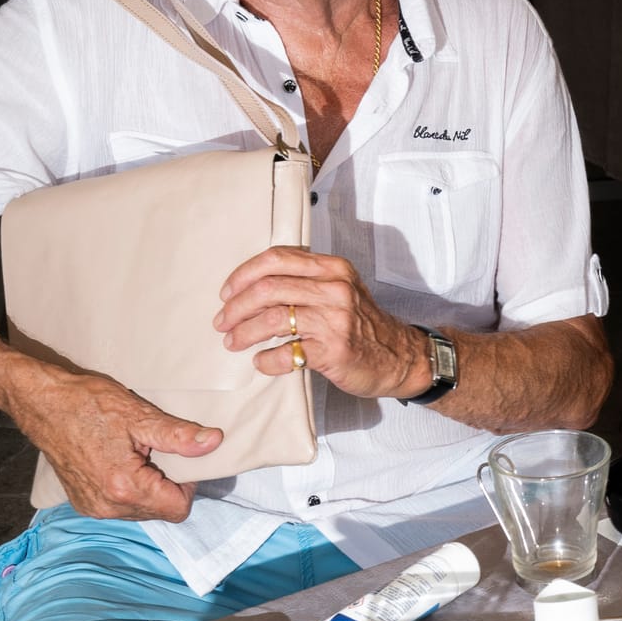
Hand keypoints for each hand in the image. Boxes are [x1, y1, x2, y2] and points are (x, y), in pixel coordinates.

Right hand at [13, 364, 221, 521]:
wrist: (41, 403)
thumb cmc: (87, 404)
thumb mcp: (139, 415)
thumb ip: (178, 436)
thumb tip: (214, 442)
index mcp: (124, 488)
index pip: (178, 508)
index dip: (188, 484)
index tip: (179, 458)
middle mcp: (107, 506)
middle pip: (161, 512)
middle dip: (168, 485)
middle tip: (156, 452)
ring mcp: (92, 507)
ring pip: (142, 511)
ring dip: (149, 489)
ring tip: (137, 456)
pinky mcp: (83, 503)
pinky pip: (121, 507)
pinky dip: (130, 490)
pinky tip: (121, 462)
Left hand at [214, 245, 425, 400]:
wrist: (398, 356)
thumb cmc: (361, 324)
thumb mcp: (340, 289)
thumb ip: (304, 279)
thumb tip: (251, 285)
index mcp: (333, 268)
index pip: (276, 259)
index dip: (243, 275)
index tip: (227, 293)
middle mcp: (335, 289)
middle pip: (268, 289)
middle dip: (236, 307)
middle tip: (223, 322)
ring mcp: (336, 321)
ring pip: (272, 320)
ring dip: (244, 332)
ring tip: (233, 342)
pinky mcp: (334, 351)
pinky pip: (287, 354)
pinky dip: (266, 360)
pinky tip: (261, 362)